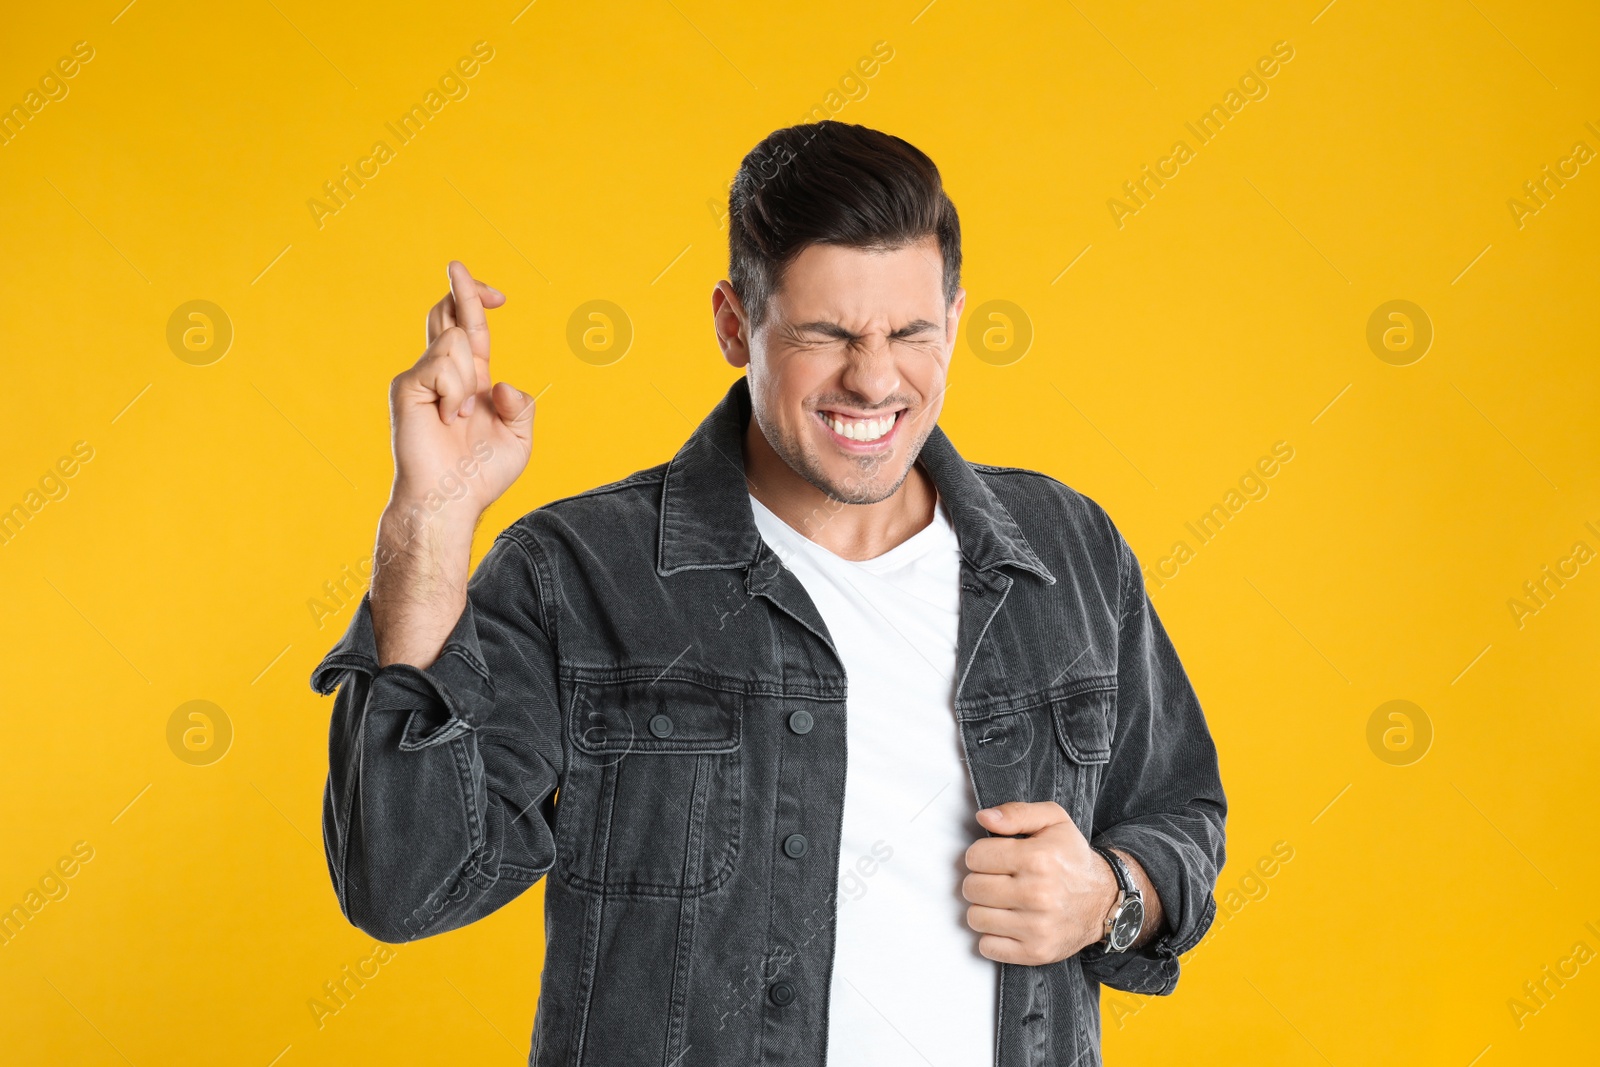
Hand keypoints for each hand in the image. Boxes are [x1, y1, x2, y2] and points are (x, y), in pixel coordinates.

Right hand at [389, 260, 534, 521]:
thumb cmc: (480, 476)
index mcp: (469, 379)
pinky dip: (454, 391)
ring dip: (468, 380)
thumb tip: (501, 383)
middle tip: (458, 265)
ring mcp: (421, 376)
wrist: (450, 499)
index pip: (470, 328)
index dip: (479, 303)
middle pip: (449, 314)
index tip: (498, 295)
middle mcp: (442, 372)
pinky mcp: (406, 385)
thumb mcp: (519, 438)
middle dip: (461, 288)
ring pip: (455, 339)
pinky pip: (442, 364)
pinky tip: (446, 417)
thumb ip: (522, 406)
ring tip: (458, 417)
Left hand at [962, 800, 1116, 964]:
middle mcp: (1037, 894)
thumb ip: (1016, 813)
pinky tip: (1008, 923)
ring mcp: (1037, 927)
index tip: (995, 859)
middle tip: (998, 880)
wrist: (1104, 900)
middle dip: (980, 881)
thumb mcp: (1053, 820)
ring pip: (975, 918)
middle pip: (972, 888)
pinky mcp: (1036, 951)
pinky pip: (988, 947)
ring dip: (984, 909)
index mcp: (1037, 858)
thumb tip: (984, 818)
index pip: (975, 857)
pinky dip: (993, 936)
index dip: (981, 855)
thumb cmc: (1072, 858)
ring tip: (1003, 901)